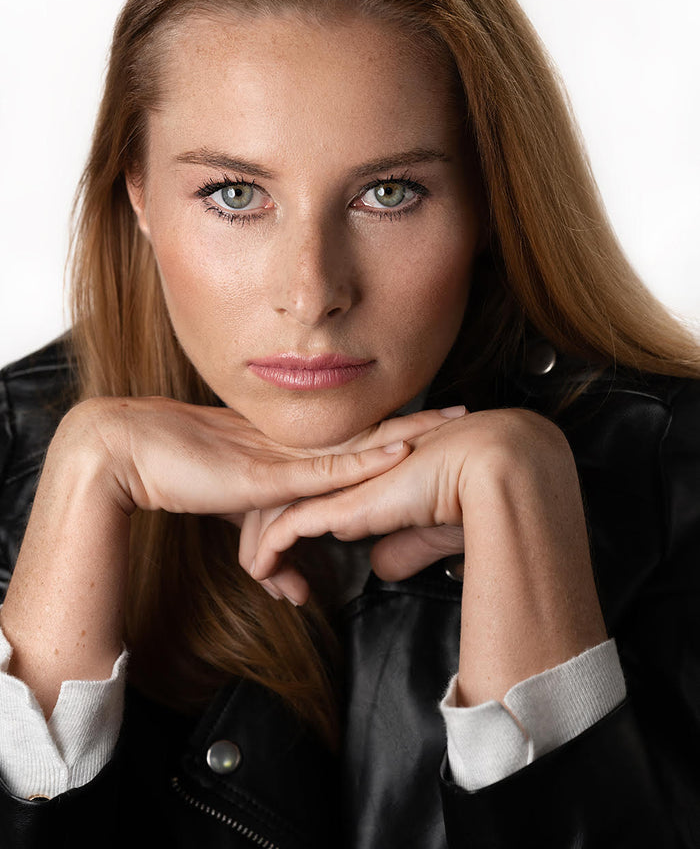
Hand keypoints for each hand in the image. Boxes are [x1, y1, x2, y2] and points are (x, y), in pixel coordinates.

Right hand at [0, 395, 452, 713]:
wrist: (127, 453)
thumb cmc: (176, 472)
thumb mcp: (235, 507)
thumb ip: (267, 536)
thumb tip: (289, 579)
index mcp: (288, 445)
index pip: (353, 434)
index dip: (393, 423)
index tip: (432, 418)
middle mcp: (291, 444)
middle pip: (367, 429)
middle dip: (419, 421)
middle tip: (464, 411)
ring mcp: (282, 453)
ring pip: (357, 442)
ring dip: (406, 434)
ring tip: (449, 425)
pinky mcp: (267, 471)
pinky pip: (327, 465)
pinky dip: (367, 458)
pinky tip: (399, 450)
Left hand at [248, 407, 607, 703]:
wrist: (487, 467)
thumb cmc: (472, 494)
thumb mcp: (430, 530)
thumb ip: (402, 545)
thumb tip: (380, 565)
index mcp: (366, 476)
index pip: (316, 499)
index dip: (299, 530)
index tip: (298, 567)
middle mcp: (346, 475)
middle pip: (287, 503)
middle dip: (272, 542)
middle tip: (275, 580)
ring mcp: (339, 484)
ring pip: (276, 515)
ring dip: (266, 554)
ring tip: (266, 582)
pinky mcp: (336, 501)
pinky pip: (282, 529)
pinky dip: (266, 555)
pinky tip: (260, 575)